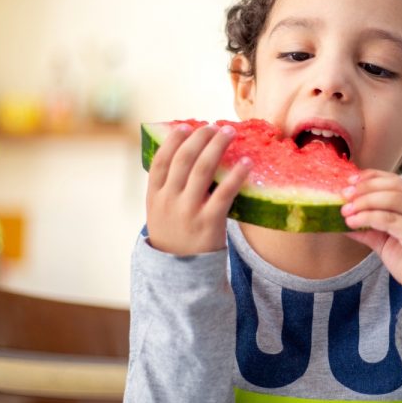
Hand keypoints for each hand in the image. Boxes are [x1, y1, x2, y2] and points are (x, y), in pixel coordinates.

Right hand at [144, 123, 249, 255]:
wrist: (181, 276)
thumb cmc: (175, 236)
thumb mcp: (160, 213)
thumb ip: (168, 187)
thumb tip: (185, 153)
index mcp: (154, 197)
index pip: (161, 161)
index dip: (173, 141)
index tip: (186, 126)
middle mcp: (169, 202)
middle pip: (184, 160)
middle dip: (199, 138)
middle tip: (214, 126)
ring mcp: (188, 212)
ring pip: (203, 171)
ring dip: (217, 147)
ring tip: (229, 133)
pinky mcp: (209, 223)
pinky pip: (224, 193)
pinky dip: (236, 175)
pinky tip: (247, 162)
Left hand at [341, 170, 401, 326]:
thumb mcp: (387, 242)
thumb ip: (369, 228)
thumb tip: (343, 219)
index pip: (396, 181)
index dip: (372, 177)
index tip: (350, 181)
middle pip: (394, 186)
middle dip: (365, 188)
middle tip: (344, 194)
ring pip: (392, 199)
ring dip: (364, 202)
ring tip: (346, 210)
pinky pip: (390, 219)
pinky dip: (368, 217)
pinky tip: (353, 222)